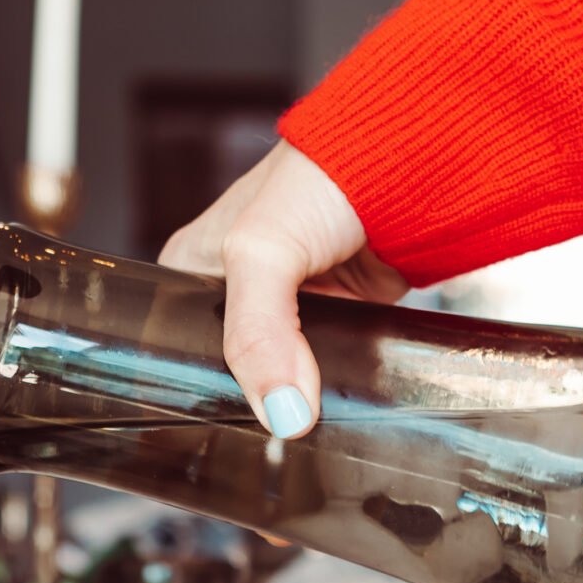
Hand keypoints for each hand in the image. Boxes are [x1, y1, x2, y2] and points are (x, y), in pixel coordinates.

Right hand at [159, 139, 406, 437]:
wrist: (408, 167)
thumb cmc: (324, 175)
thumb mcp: (263, 250)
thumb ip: (259, 334)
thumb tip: (281, 411)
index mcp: (190, 269)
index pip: (174, 349)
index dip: (200, 385)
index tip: (230, 414)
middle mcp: (233, 292)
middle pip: (229, 372)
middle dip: (253, 395)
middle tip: (276, 415)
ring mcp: (288, 310)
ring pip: (278, 378)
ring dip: (296, 396)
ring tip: (305, 413)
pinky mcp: (335, 323)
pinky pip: (324, 373)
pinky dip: (332, 386)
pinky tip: (333, 399)